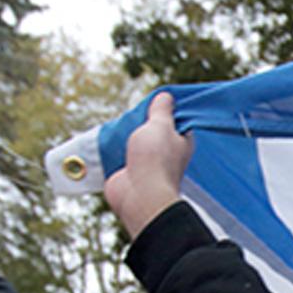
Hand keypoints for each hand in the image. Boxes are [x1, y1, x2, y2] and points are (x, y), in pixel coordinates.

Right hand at [103, 91, 194, 239]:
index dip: (167, 110)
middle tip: (134, 113)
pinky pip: (123, 155)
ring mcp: (148, 163)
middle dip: (143, 121)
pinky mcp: (131, 171)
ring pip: (137, 142)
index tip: (155, 101)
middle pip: (155, 130)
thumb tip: (166, 97)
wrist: (138, 194)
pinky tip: (111, 139)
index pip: (178, 121)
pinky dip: (116, 148)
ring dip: (128, 134)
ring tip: (121, 124)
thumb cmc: (155, 160)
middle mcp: (168, 153)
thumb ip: (162, 110)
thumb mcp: (160, 125)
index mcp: (182, 142)